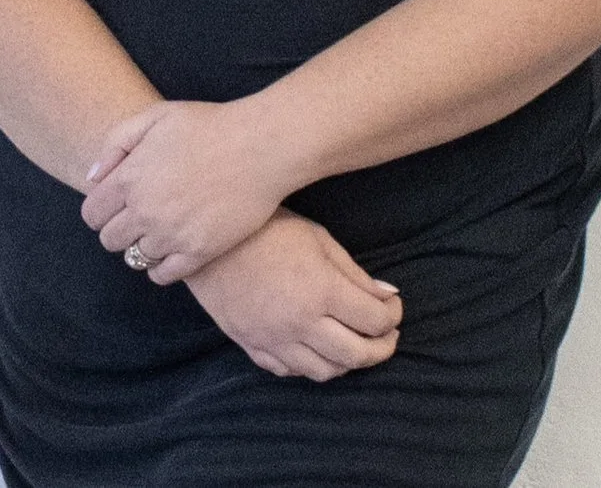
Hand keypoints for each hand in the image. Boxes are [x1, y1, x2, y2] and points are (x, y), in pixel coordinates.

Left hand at [81, 99, 292, 284]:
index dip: (101, 210)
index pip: (92, 214)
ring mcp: (171, 234)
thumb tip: (92, 178)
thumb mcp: (154, 116)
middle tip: (139, 217)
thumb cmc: (208, 126)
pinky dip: (161, 267)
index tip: (117, 205)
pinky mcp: (198, 252)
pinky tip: (172, 249)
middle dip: (118, 229)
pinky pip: (163, 275)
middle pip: (110, 240)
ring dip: (141, 246)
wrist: (261, 146)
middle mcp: (144, 210)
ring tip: (161, 229)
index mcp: (129, 178)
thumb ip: (115, 143)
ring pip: (134, 258)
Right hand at [183, 209, 403, 380]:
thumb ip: (355, 273)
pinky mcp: (251, 346)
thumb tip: (388, 295)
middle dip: (382, 348)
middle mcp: (300, 323)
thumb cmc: (265, 228)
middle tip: (387, 336)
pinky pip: (289, 371)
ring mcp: (274, 340)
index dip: (393, 315)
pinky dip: (309, 366)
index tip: (393, 306)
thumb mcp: (317, 238)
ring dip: (348, 363)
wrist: (207, 240)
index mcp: (321, 290)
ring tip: (355, 345)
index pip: (375, 320)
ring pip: (325, 372)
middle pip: (356, 355)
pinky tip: (316, 349)